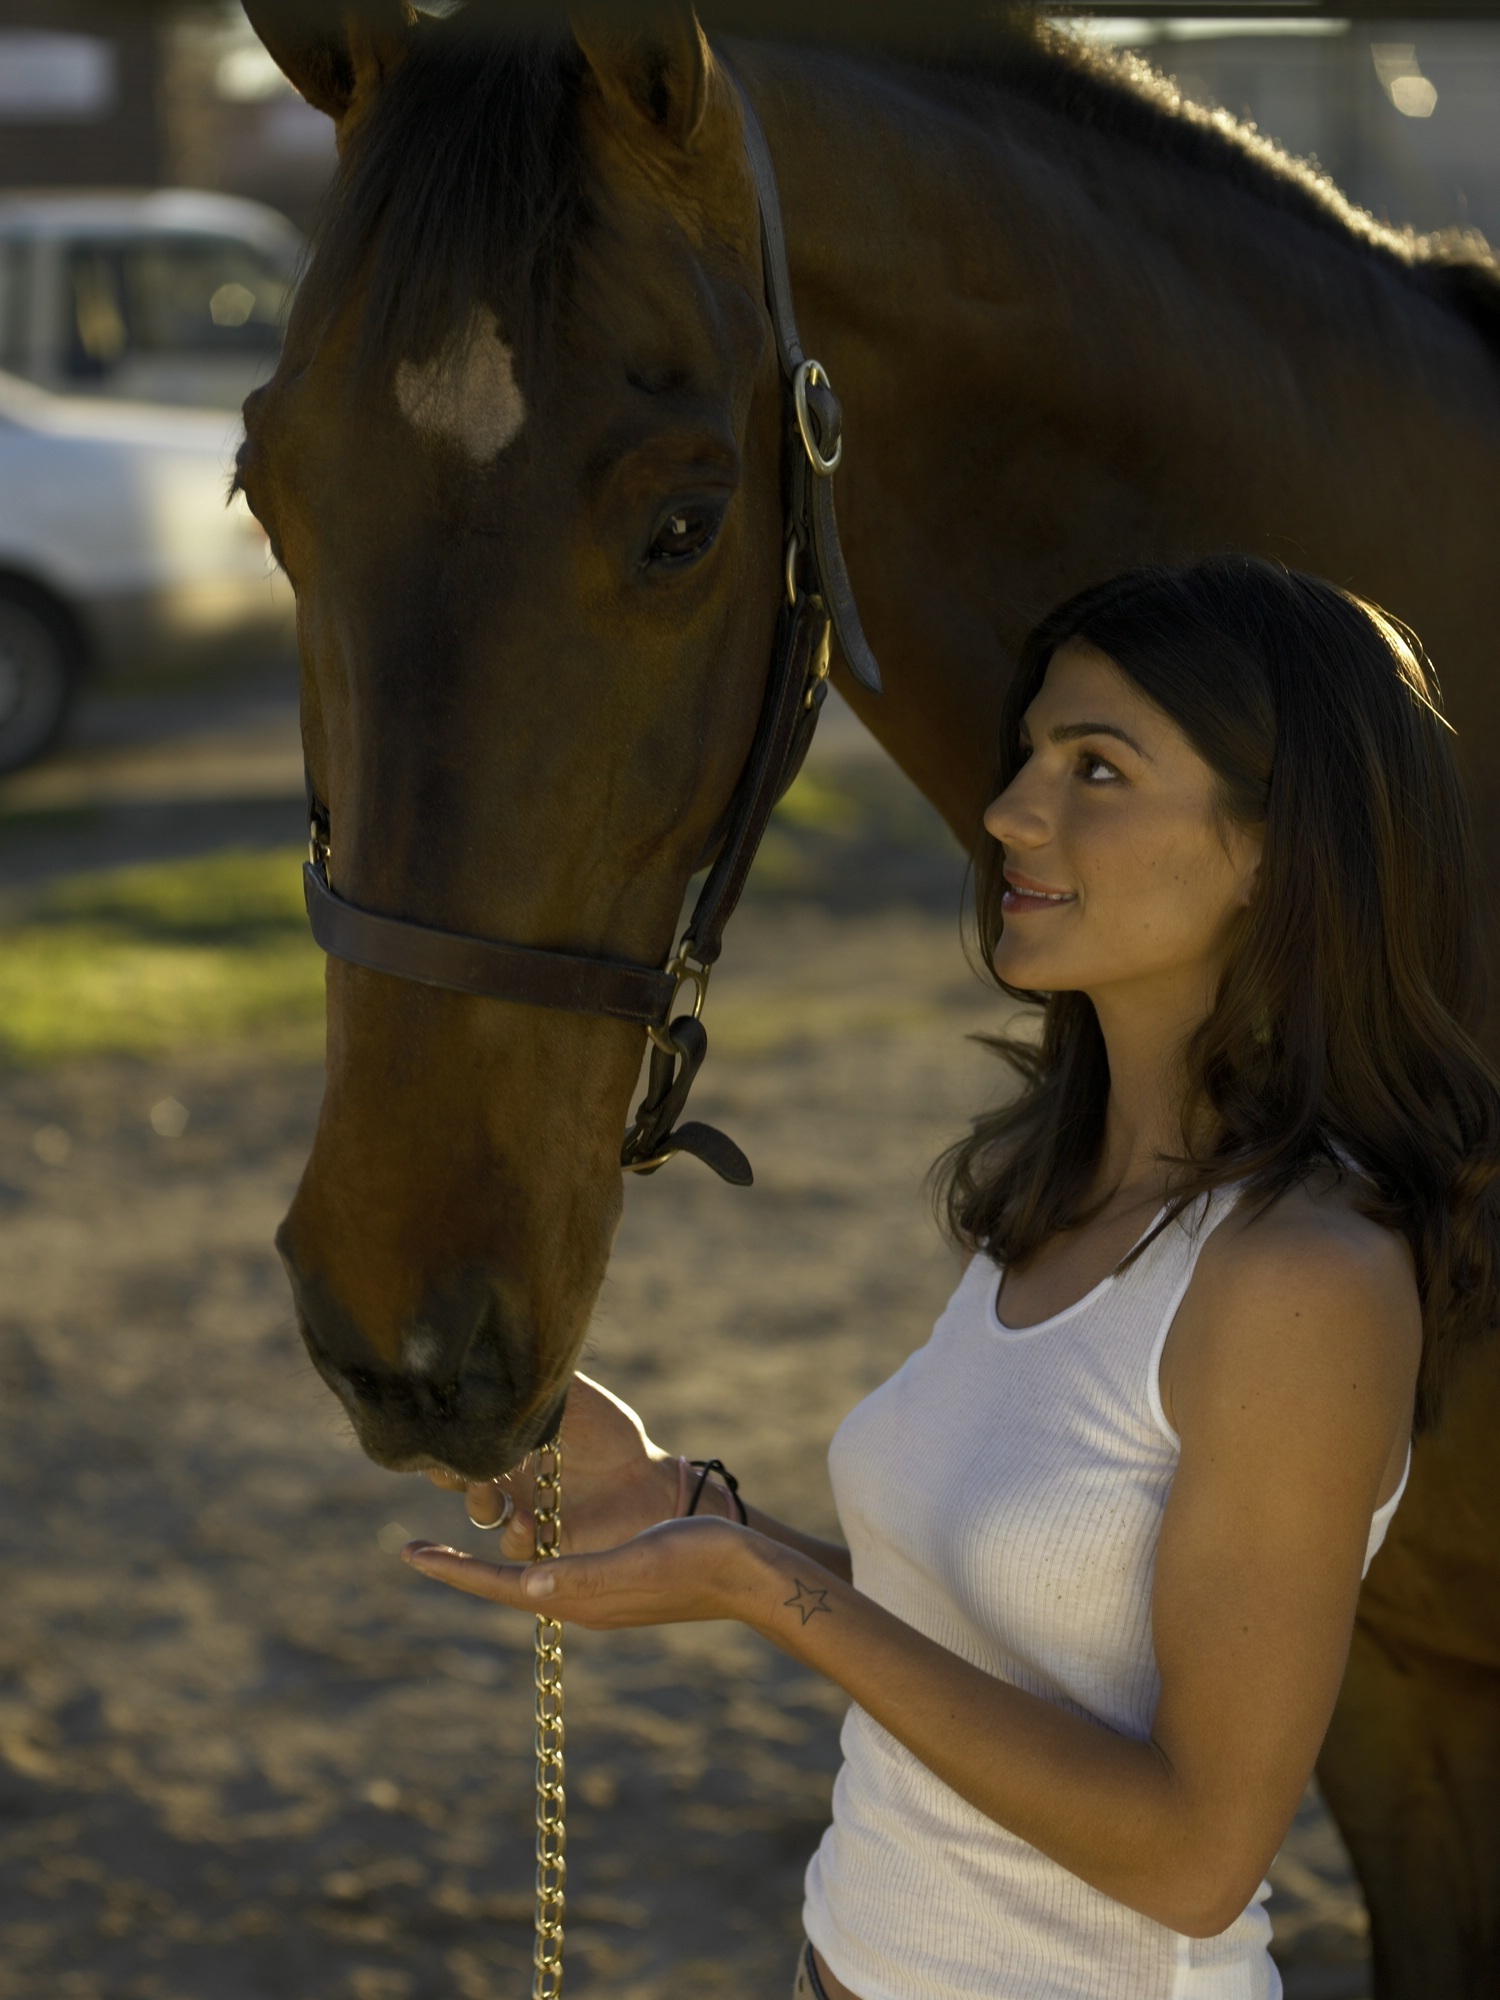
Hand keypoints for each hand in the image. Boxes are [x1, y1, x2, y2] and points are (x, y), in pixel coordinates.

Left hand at [401, 1515, 771, 1631]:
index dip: (453, 1570)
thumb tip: (528, 1585)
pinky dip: (529, 1549)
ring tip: (462, 1535)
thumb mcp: (637, 1559)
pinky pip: (557, 1566)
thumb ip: (583, 1573)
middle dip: (461, 1567)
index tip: (408, 1556)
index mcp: (579, 1597)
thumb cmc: (698, 1560)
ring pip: (529, 1575)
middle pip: (505, 1585)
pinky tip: (528, 1532)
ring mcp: (599, 1591)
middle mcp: (581, 1598)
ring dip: (492, 1558)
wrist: (750, 1576)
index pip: (500, 1586)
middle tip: (416, 1550)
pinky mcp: (618, 1576)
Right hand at [424, 1374, 682, 1559]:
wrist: (649, 1478)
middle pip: (456, 1475)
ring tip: (485, 1487)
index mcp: (508, 1440)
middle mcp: (506, 1477)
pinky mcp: (542, 1540)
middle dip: (447, 1468)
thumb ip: (544, 1379)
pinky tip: (525, 1521)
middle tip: (452, 1458)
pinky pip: (514, 1545)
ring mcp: (521, 1509)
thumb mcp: (576, 1400)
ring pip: (481, 1510)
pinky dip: (514, 1534)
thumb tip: (514, 1340)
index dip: (446, 1433)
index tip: (440, 1423)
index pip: (462, 1437)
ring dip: (478, 1499)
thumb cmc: (610, 1433)